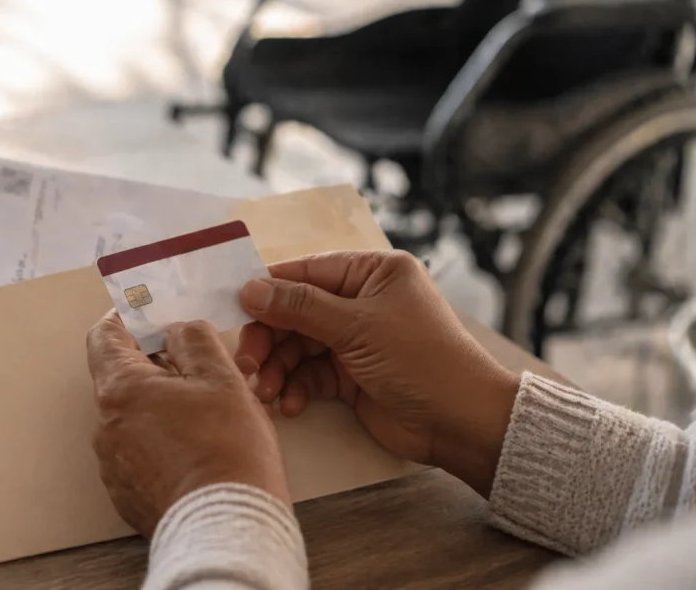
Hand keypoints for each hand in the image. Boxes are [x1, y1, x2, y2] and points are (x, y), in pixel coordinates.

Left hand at [86, 313, 289, 535]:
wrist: (228, 528)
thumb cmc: (227, 452)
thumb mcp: (222, 378)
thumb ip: (194, 340)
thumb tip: (178, 330)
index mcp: (120, 390)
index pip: (104, 336)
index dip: (127, 318)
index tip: (149, 313)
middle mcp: (105, 426)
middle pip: (121, 377)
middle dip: (156, 365)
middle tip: (198, 365)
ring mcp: (113, 464)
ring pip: (132, 416)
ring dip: (161, 405)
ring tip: (206, 412)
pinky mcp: (126, 493)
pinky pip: (138, 451)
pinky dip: (161, 440)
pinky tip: (197, 447)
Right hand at [237, 250, 518, 497]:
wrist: (461, 423)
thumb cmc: (418, 359)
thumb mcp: (356, 327)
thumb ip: (299, 307)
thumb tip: (248, 289)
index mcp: (372, 273)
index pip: (307, 272)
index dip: (268, 290)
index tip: (234, 309)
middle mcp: (362, 302)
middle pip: (297, 312)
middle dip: (270, 338)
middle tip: (247, 363)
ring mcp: (357, 340)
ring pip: (300, 346)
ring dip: (278, 368)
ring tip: (265, 390)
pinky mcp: (352, 376)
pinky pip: (311, 374)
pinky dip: (297, 387)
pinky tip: (291, 404)